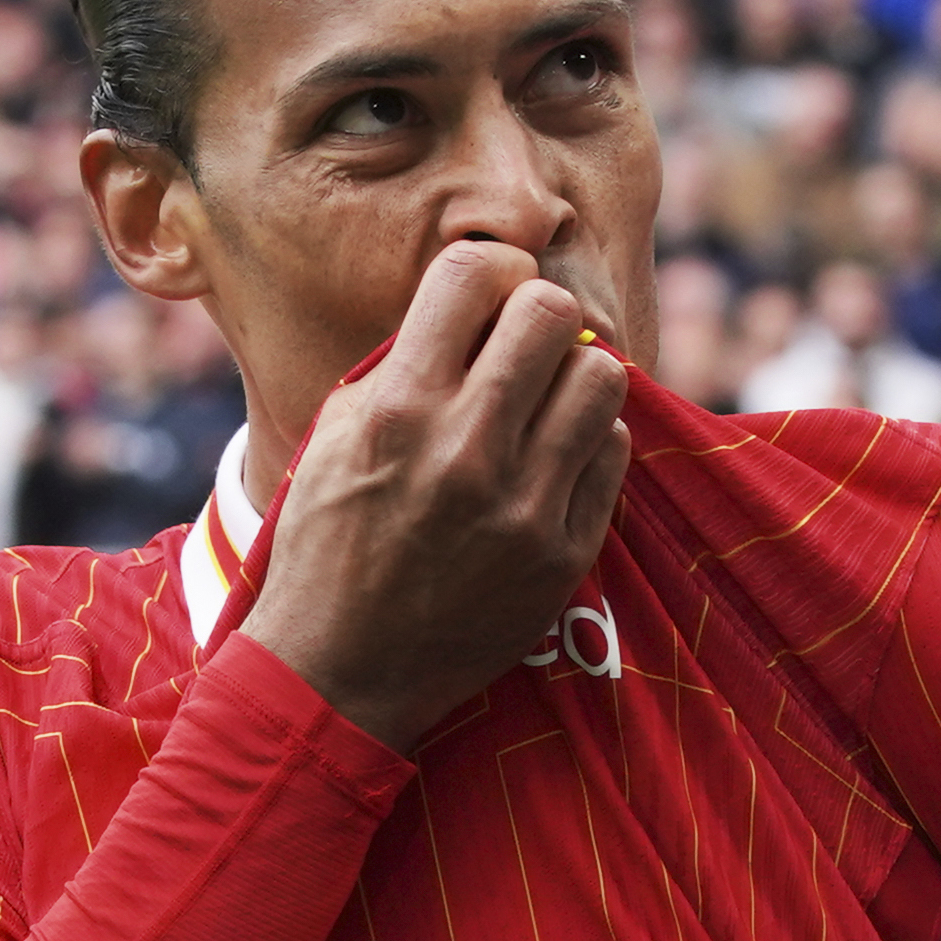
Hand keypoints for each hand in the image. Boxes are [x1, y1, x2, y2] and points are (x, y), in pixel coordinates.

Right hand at [237, 244, 629, 753]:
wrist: (340, 671)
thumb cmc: (328, 542)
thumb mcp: (335, 436)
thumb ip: (402, 364)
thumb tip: (476, 305)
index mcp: (399, 408)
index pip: (475, 272)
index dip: (490, 268)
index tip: (489, 295)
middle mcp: (466, 448)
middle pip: (552, 313)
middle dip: (538, 316)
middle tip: (522, 347)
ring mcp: (523, 504)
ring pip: (600, 377)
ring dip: (572, 377)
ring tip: (543, 404)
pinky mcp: (562, 553)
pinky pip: (613, 450)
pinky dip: (588, 443)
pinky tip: (552, 461)